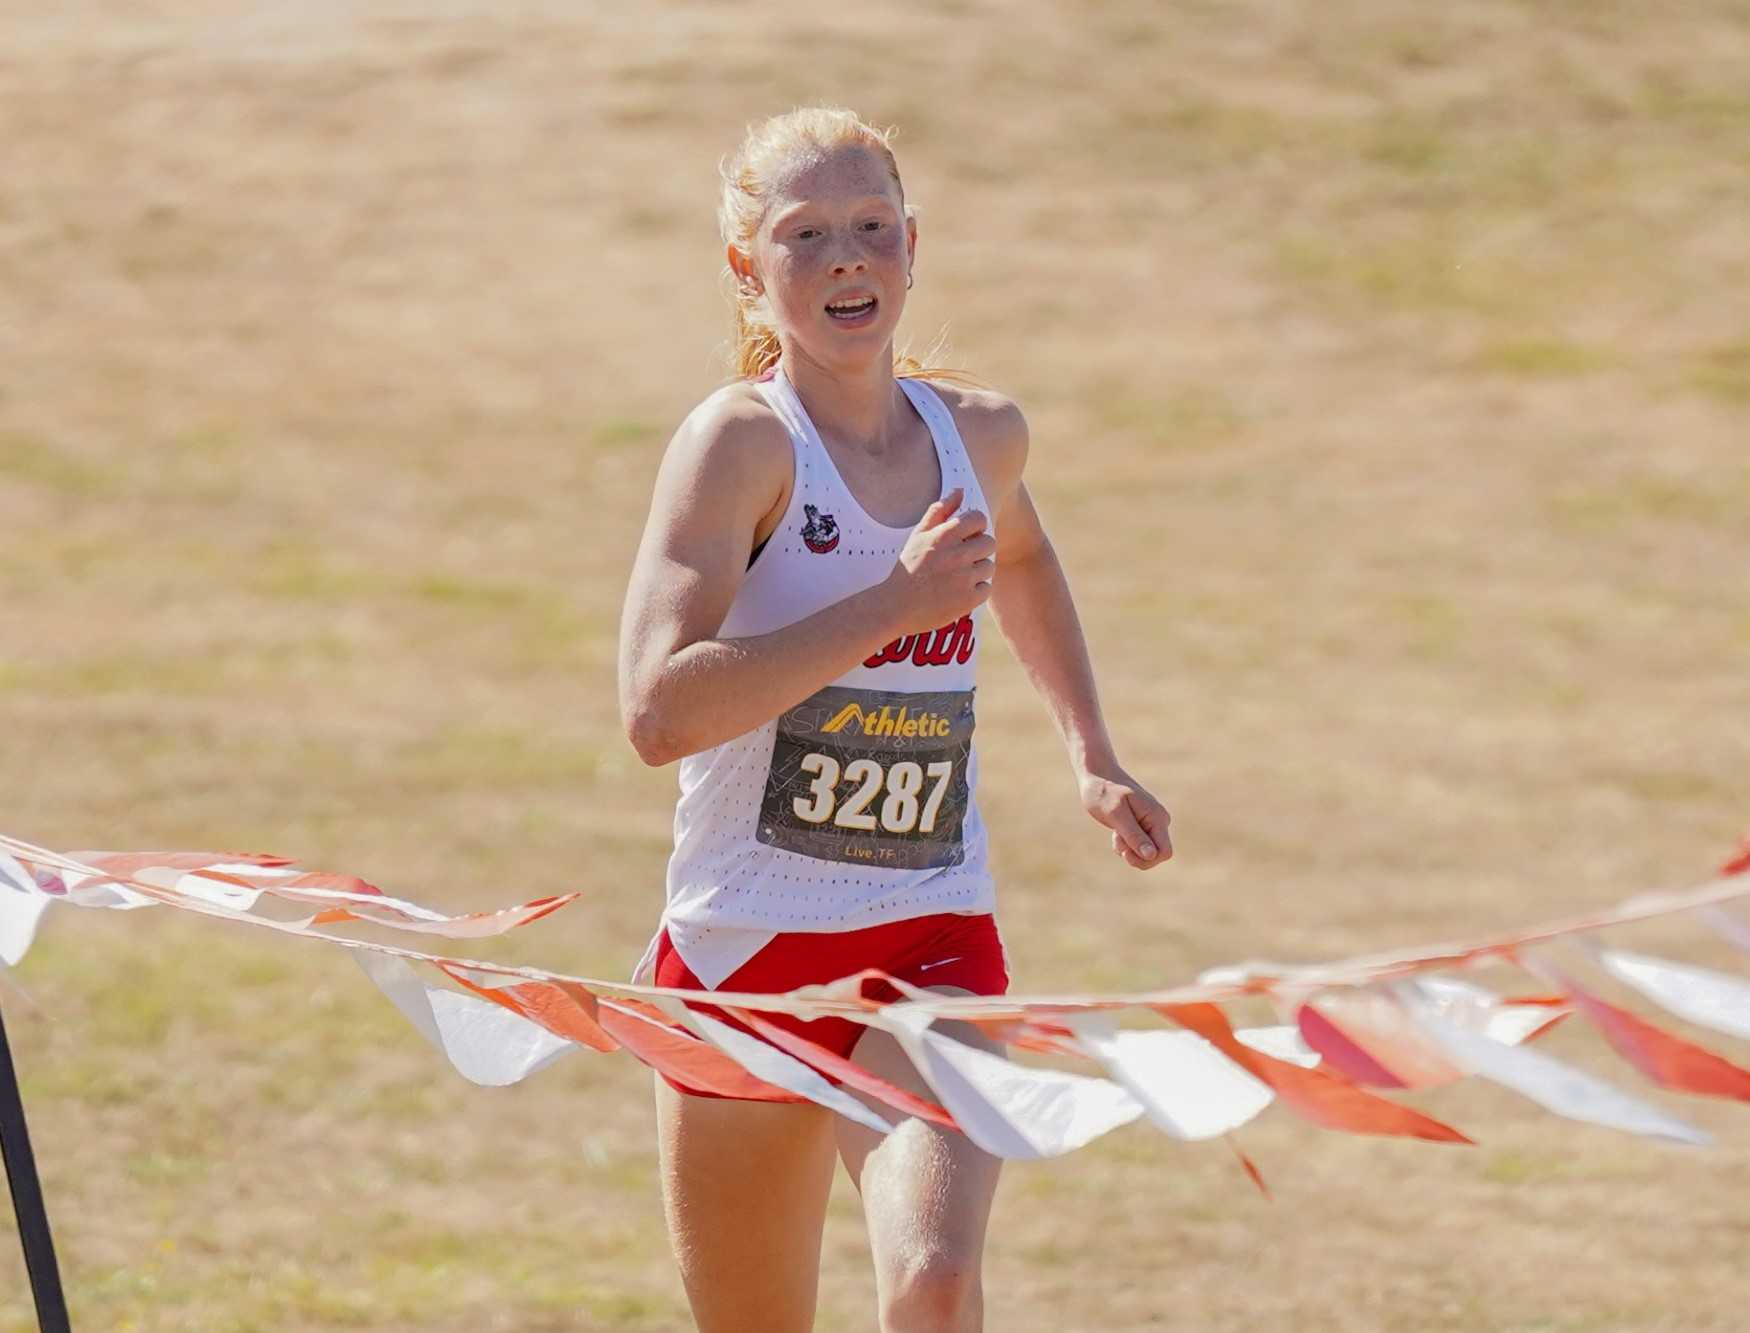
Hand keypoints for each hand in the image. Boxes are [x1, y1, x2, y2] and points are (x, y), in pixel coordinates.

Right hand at [882, 487, 995, 633]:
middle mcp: (958, 554)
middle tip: (961, 559)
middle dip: (978, 549)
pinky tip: (957, 591)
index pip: (980, 518)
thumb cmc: (909, 567)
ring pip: (989, 566)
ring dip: (977, 571)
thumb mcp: (919, 534)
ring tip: (957, 577)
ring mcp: (965, 578)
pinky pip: (986, 588)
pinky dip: (975, 591)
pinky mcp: (969, 599)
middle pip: (990, 542)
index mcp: (945, 535)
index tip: (964, 537)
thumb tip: (960, 490)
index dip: (975, 527)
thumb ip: (940, 510)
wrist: (896, 606)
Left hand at [1079, 767, 1172, 869]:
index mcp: (1157, 817)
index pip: (1164, 852)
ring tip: (1115, 832)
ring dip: (1128, 849)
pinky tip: (1116, 831)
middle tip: (1117, 839)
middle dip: (1135, 855)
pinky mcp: (1143, 825)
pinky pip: (1139, 846)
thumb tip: (1151, 855)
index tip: (1126, 850)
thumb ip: (1134, 835)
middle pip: (1156, 856)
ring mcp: (1152, 823)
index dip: (1146, 859)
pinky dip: (1125, 844)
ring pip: (1146, 853)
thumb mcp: (1115, 814)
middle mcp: (1160, 821)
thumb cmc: (1103, 792)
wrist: (1097, 774)